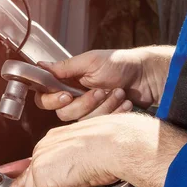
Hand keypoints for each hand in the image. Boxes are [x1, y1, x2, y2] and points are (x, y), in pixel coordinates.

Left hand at [5, 113, 186, 186]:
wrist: (116, 143)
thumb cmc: (113, 144)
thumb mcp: (87, 151)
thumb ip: (70, 162)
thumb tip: (71, 175)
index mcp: (54, 139)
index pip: (33, 164)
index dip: (25, 182)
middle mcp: (43, 148)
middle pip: (31, 182)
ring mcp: (40, 161)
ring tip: (78, 182)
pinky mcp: (42, 176)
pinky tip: (77, 185)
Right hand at [36, 47, 173, 121]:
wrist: (147, 77)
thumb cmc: (120, 64)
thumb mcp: (90, 61)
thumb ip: (64, 67)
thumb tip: (39, 65)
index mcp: (66, 81)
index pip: (44, 97)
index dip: (51, 100)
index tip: (66, 95)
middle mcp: (73, 97)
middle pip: (62, 113)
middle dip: (83, 104)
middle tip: (99, 91)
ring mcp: (88, 110)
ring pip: (81, 120)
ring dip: (103, 106)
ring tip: (118, 92)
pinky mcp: (101, 120)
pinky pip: (99, 125)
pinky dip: (114, 112)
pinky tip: (125, 102)